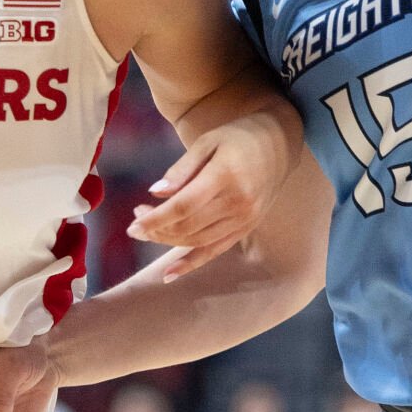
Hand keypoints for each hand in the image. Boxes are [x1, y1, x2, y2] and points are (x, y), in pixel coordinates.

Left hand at [127, 113, 291, 278]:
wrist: (279, 144)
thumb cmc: (237, 137)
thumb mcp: (207, 142)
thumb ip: (181, 169)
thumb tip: (155, 192)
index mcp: (226, 177)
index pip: (184, 206)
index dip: (155, 219)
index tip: (133, 223)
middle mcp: (238, 203)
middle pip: (189, 226)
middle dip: (157, 229)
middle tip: (136, 218)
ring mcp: (245, 219)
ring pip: (198, 241)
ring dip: (168, 241)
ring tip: (147, 231)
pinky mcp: (246, 228)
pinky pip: (215, 250)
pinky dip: (191, 263)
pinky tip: (169, 274)